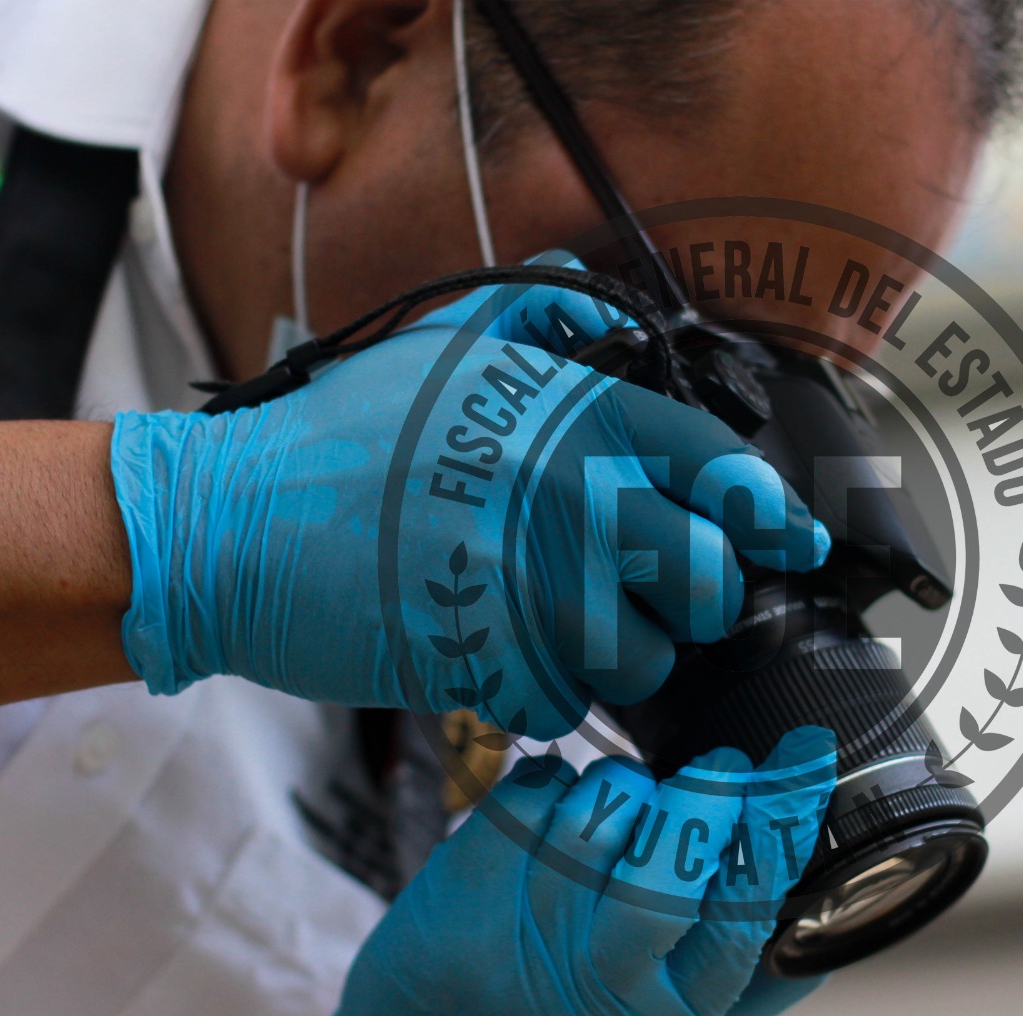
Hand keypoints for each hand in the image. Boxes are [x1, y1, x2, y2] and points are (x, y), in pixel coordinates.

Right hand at [110, 264, 828, 734]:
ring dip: (613, 658)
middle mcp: (567, 498)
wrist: (227, 524)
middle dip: (687, 600)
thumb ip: (528, 320)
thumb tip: (587, 299)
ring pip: (642, 660)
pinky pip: (564, 709)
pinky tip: (500, 658)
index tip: (794, 540)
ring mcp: (528, 587)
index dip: (770, 513)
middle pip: (703, 581)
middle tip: (643, 594)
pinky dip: (543, 698)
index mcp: (570, 417)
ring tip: (556, 628)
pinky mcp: (485, 665)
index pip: (717, 468)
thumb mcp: (436, 346)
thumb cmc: (336, 440)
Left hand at [301, 726, 837, 1015]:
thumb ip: (751, 988)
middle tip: (719, 770)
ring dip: (627, 785)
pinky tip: (556, 811)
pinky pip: (531, 792)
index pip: (742, 908)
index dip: (778, 827)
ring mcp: (528, 929)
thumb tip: (830, 921)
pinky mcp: (465, 891)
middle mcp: (603, 975)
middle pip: (674, 856)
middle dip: (706, 793)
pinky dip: (553, 782)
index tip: (803, 761)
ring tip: (625, 808)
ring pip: (604, 806)